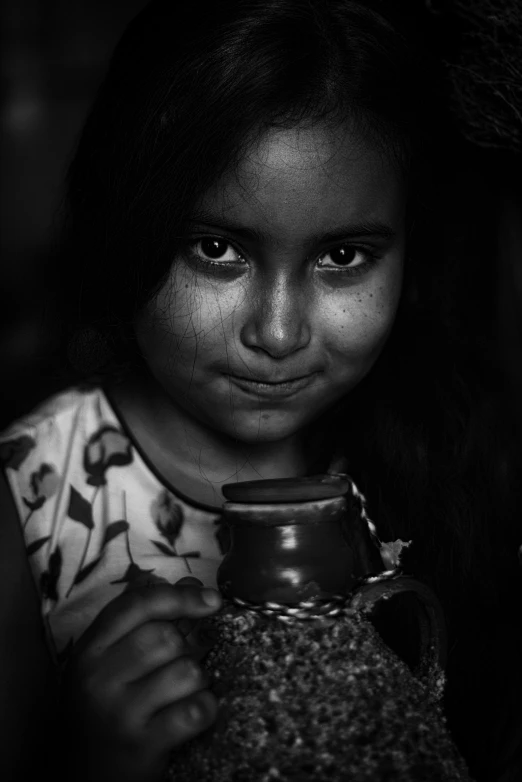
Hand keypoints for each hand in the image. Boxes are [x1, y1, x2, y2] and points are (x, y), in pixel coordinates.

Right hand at [59, 576, 221, 781]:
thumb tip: (189, 582)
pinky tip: (192, 713)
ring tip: (183, 691)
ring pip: (185, 672)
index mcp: (89, 650)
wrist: (81, 775)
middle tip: (185, 662)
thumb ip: (141, 618)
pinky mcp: (143, 746)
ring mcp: (120, 714)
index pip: (137, 605)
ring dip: (197, 680)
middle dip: (187, 647)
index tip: (211, 600)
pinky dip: (205, 709)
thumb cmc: (100, 708)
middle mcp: (99, 679)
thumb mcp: (105, 661)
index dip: (180, 596)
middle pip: (165, 637)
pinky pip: (194, 711)